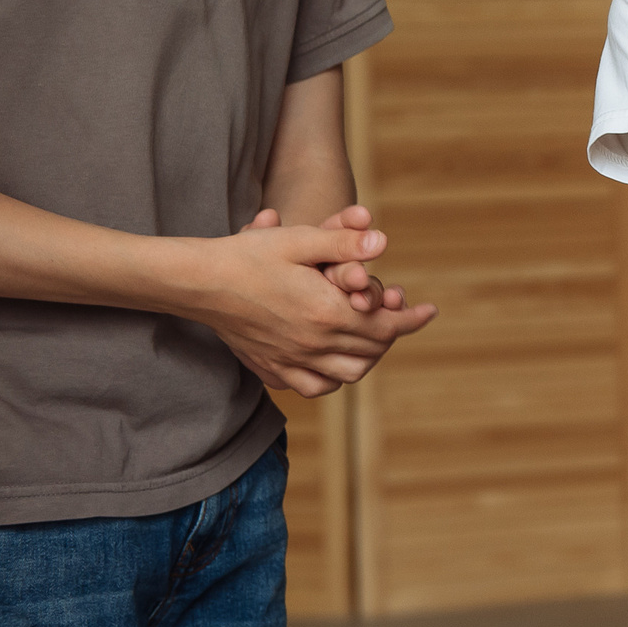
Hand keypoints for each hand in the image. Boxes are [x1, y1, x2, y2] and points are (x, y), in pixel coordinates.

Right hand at [201, 218, 437, 398]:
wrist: (199, 282)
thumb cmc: (250, 256)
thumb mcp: (299, 240)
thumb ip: (343, 243)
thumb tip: (383, 242)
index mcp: (327, 314)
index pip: (385, 326)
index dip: (411, 319)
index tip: (428, 311)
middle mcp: (312, 344)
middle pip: (371, 350)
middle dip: (390, 333)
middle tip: (398, 317)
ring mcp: (291, 360)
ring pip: (347, 374)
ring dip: (366, 357)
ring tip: (372, 338)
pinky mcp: (271, 368)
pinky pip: (313, 386)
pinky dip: (331, 378)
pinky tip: (334, 361)